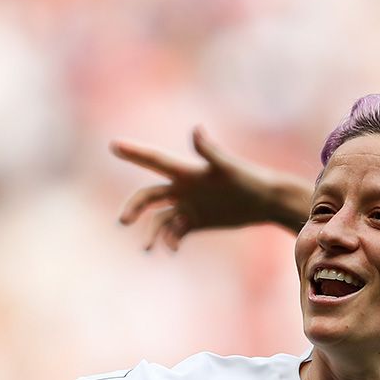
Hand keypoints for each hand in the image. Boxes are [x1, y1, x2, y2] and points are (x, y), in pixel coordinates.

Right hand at [111, 126, 304, 250]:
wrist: (265, 200)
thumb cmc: (249, 179)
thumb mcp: (228, 167)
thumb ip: (210, 150)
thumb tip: (196, 130)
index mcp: (186, 171)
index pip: (154, 160)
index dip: (134, 152)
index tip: (114, 145)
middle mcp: (182, 187)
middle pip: (149, 195)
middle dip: (134, 207)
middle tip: (123, 221)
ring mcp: (188, 205)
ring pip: (159, 219)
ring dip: (151, 233)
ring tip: (148, 248)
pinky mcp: (196, 221)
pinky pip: (175, 232)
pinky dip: (170, 240)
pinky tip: (173, 249)